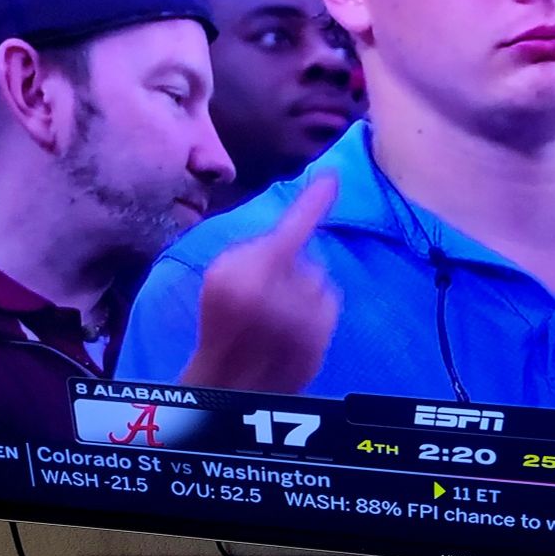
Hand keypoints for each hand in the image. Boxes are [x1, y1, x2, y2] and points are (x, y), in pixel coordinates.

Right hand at [181, 175, 339, 393]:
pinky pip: (330, 301)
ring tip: (278, 313)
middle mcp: (284, 295)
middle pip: (307, 257)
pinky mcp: (324, 337)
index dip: (313, 201)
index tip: (332, 176)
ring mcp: (308, 320)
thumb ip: (256, 248)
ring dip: (305, 288)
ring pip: (321, 279)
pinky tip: (294, 326)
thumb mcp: (223, 272)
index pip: (290, 228)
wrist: (230, 379)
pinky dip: (316, 308)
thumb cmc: (223, 319)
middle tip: (265, 291)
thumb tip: (294, 235)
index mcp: (249, 274)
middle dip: (292, 266)